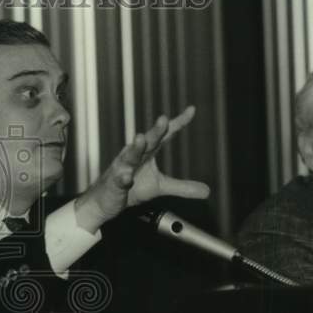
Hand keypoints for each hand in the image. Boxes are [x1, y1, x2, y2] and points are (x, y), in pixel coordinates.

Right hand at [74, 106, 209, 232]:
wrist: (105, 201)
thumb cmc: (130, 188)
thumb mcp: (160, 187)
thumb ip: (182, 187)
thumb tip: (207, 190)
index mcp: (147, 153)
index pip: (164, 135)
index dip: (177, 123)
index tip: (191, 110)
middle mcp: (135, 156)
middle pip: (147, 141)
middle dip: (155, 131)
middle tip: (164, 119)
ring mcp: (122, 168)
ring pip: (129, 156)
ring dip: (135, 147)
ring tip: (141, 139)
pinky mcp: (114, 183)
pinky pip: (119, 179)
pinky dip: (123, 178)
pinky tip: (127, 177)